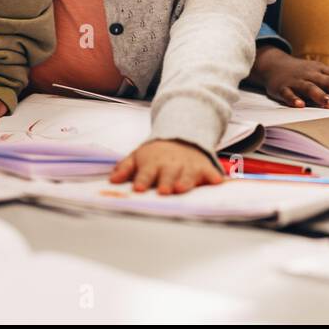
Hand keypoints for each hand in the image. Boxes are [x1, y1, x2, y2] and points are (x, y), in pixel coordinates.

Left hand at [109, 139, 224, 194]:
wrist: (181, 137)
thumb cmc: (156, 155)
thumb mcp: (137, 156)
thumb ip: (125, 168)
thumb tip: (112, 180)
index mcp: (152, 163)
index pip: (146, 173)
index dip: (142, 180)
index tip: (139, 188)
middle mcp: (171, 165)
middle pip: (167, 175)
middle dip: (165, 182)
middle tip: (163, 191)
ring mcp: (188, 166)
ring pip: (187, 174)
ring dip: (185, 181)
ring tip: (181, 188)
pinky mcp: (204, 168)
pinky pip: (210, 173)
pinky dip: (214, 177)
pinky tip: (216, 182)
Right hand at [251, 47, 328, 107]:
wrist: (274, 65)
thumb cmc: (303, 73)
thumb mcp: (319, 73)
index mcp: (322, 69)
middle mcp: (311, 73)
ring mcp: (297, 80)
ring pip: (311, 87)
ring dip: (322, 96)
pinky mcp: (282, 87)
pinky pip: (288, 93)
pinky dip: (294, 99)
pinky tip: (300, 105)